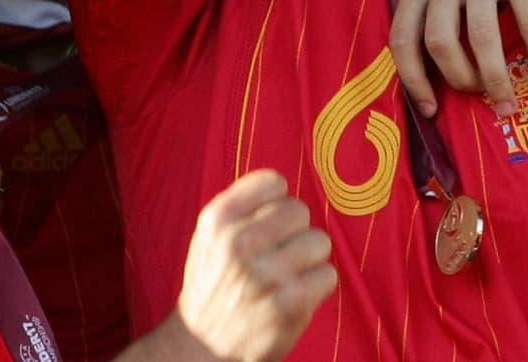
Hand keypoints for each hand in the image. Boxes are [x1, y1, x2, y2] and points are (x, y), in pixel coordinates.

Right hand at [172, 168, 335, 360]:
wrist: (200, 349)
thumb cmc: (211, 287)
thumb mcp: (208, 238)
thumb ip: (241, 208)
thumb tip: (284, 186)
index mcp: (218, 219)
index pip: (273, 182)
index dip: (278, 202)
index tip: (272, 222)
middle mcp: (239, 242)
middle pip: (300, 211)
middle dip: (296, 232)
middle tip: (281, 254)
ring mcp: (265, 274)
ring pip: (319, 242)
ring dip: (310, 259)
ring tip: (290, 275)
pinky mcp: (288, 305)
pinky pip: (327, 276)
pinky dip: (318, 285)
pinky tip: (299, 294)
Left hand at [390, 0, 527, 117]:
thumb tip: (419, 39)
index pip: (402, 37)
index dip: (412, 79)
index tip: (429, 109)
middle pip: (439, 44)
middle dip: (459, 82)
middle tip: (479, 99)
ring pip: (481, 38)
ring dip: (496, 80)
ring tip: (510, 103)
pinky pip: (527, 20)